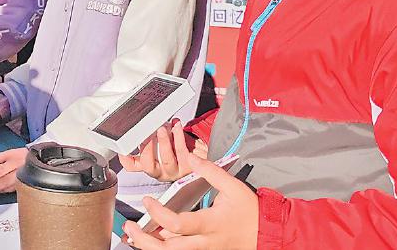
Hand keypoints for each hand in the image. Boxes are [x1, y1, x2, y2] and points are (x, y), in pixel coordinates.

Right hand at [119, 120, 205, 181]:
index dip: (125, 160)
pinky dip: (179, 136)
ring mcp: (175, 171)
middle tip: (147, 134)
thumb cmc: (175, 151)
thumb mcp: (157, 149)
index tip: (123, 149)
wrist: (197, 157)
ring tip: (163, 128)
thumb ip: (145, 142)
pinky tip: (176, 126)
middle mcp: (160, 172)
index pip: (132, 167)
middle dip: (147, 148)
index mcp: (149, 166)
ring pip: (167, 159)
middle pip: (149, 165)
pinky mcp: (189, 166)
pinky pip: (182, 151)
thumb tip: (135, 126)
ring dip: (164, 141)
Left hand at [121, 153, 257, 249]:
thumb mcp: (234, 187)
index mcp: (210, 224)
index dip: (158, 213)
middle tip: (130, 227)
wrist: (267, 233)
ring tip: (134, 235)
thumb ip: (211, 171)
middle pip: (169, 248)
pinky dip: (163, 248)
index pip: (178, 224)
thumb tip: (191, 157)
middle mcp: (205, 241)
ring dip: (150, 246)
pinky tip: (152, 239)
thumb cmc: (250, 212)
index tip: (147, 200)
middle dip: (145, 240)